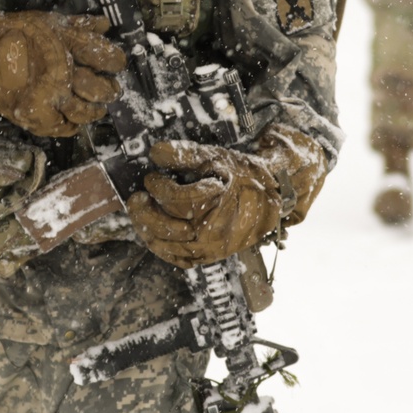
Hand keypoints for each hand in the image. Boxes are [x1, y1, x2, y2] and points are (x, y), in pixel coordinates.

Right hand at [0, 8, 124, 137]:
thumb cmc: (5, 34)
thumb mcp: (44, 21)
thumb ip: (77, 24)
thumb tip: (105, 25)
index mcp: (66, 45)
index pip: (106, 56)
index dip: (116, 62)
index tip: (116, 64)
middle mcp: (63, 71)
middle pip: (101, 88)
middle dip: (109, 90)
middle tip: (109, 90)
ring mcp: (50, 95)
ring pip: (86, 111)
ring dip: (94, 111)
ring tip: (95, 109)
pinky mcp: (37, 115)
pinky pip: (64, 127)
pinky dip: (72, 126)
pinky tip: (72, 120)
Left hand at [127, 125, 325, 267]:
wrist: (275, 196)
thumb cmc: (246, 176)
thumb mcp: (218, 158)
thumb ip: (186, 154)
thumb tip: (155, 152)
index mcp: (215, 206)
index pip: (174, 199)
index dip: (157, 186)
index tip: (152, 177)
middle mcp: (212, 233)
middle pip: (165, 227)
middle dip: (144, 212)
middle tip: (136, 198)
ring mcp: (211, 249)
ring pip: (168, 247)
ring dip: (148, 232)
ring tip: (140, 216)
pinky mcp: (212, 256)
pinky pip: (181, 260)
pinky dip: (164, 250)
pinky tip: (154, 237)